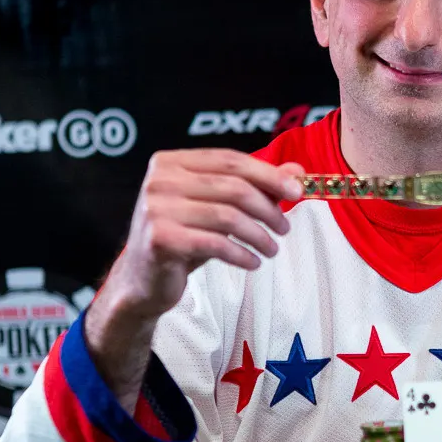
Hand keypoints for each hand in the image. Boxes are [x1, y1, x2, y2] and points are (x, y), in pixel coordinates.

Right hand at [102, 148, 303, 323]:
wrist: (144, 281)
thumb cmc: (183, 239)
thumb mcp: (217, 208)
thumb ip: (253, 187)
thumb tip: (296, 172)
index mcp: (171, 162)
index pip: (230, 160)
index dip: (268, 174)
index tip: (298, 190)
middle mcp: (160, 180)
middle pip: (232, 187)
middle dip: (267, 208)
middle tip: (285, 227)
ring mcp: (157, 208)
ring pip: (228, 216)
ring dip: (259, 235)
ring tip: (272, 249)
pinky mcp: (160, 239)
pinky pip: (215, 244)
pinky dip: (242, 254)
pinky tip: (253, 263)